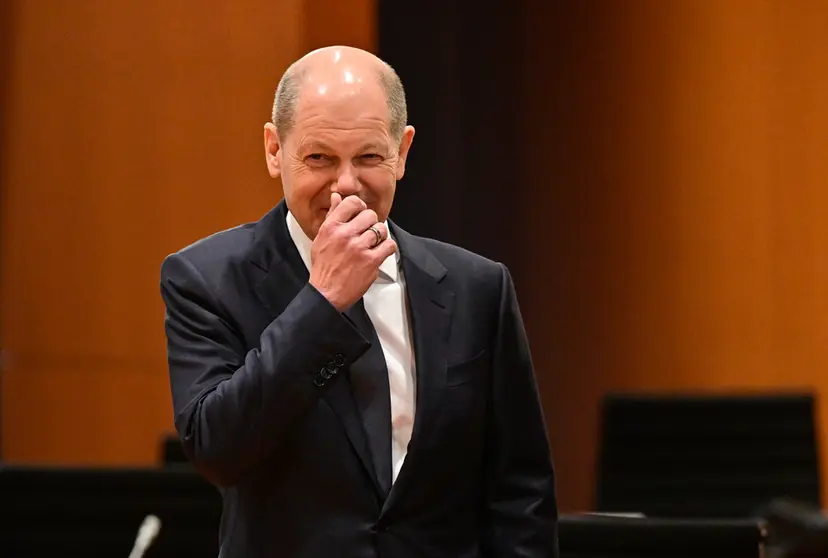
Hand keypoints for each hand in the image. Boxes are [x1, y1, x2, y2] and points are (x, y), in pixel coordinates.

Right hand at [309, 193, 396, 310]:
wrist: (326, 293)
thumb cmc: (324, 267)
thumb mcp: (321, 238)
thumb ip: (332, 216)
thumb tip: (337, 197)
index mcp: (331, 227)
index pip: (352, 203)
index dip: (360, 207)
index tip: (361, 215)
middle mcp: (345, 235)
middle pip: (370, 215)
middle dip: (371, 223)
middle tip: (367, 233)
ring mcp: (359, 248)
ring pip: (381, 229)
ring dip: (380, 236)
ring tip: (373, 244)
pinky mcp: (371, 261)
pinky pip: (389, 245)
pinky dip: (387, 248)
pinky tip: (380, 252)